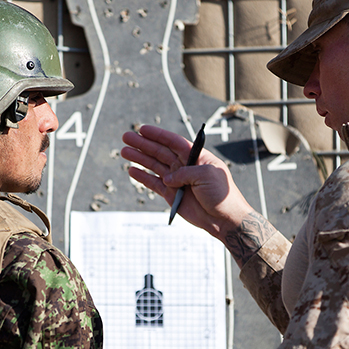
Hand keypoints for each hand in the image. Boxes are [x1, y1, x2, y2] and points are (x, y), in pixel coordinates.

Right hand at [121, 125, 255, 242]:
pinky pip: (154, 183)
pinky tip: (132, 170)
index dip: (157, 135)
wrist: (224, 218)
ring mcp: (177, 180)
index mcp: (195, 157)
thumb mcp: (207, 175)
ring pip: (154, 166)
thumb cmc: (222, 194)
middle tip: (126, 137)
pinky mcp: (171, 195)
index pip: (173, 142)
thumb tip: (167, 177)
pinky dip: (143, 177)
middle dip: (143, 144)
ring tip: (124, 152)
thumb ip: (185, 172)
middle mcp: (184, 166)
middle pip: (159, 152)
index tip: (142, 129)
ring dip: (139, 158)